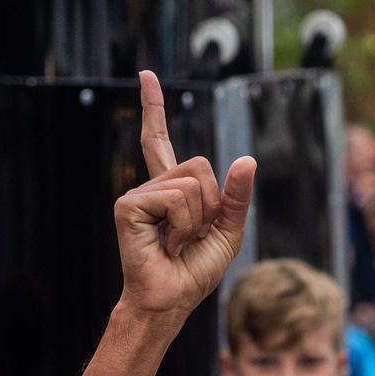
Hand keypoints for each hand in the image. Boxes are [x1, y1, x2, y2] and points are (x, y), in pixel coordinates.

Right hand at [115, 70, 256, 317]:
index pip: (160, 140)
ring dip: (197, 220)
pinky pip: (177, 199)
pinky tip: (167, 245)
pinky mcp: (128, 205)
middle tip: (191, 236)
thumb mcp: (228, 232)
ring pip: (192, 184)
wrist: (172, 300)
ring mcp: (137, 193)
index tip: (145, 75)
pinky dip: (183, 226)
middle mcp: (151, 185)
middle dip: (211, 205)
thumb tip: (246, 159)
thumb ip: (237, 197)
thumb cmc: (195, 272)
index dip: (153, 106)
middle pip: (199, 166)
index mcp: (171, 188)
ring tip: (178, 243)